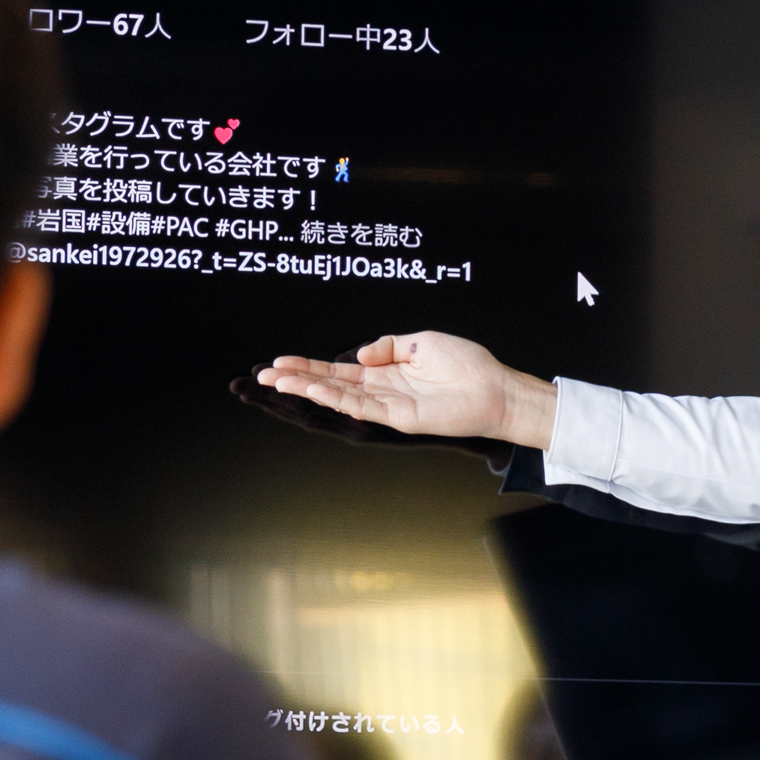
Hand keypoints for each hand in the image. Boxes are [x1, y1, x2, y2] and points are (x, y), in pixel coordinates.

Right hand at [255, 334, 555, 448]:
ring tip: (276, 382)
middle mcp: (383, 390)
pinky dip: (336, 398)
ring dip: (306, 389)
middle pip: (330, 384)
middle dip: (296, 379)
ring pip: (338, 397)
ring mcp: (389, 405)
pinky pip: (361, 407)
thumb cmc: (468, 366)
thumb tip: (359, 353)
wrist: (496, 389)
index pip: (339, 371)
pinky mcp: (399, 417)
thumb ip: (388, 345)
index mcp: (387, 372)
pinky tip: (314, 389)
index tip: (280, 362)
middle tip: (263, 375)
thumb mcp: (422, 342)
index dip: (309, 367)